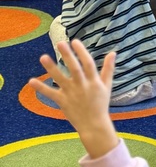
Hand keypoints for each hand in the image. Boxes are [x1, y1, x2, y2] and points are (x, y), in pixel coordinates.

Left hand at [29, 40, 118, 158]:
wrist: (94, 125)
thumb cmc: (101, 104)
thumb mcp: (107, 86)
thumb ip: (108, 69)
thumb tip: (113, 52)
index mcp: (94, 81)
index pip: (88, 63)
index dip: (82, 52)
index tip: (75, 41)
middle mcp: (82, 86)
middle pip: (75, 69)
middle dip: (68, 56)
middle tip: (60, 43)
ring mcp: (72, 94)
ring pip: (61, 79)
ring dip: (52, 68)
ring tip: (43, 57)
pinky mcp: (63, 102)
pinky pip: (51, 94)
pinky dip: (41, 88)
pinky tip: (31, 81)